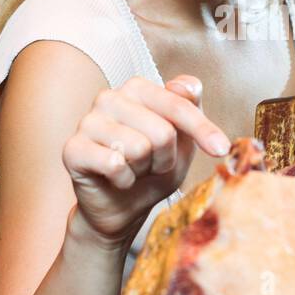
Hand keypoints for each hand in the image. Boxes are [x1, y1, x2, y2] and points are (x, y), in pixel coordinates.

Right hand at [62, 75, 230, 244]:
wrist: (121, 209)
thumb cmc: (152, 171)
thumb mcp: (182, 141)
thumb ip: (189, 108)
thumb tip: (189, 85)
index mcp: (137, 88)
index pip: (180, 102)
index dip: (203, 130)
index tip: (221, 149)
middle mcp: (109, 97)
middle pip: (162, 130)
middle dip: (165, 158)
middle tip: (152, 166)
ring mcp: (87, 121)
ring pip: (139, 148)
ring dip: (144, 170)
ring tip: (134, 171)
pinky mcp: (73, 148)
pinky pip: (114, 164)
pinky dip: (124, 180)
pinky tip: (117, 179)